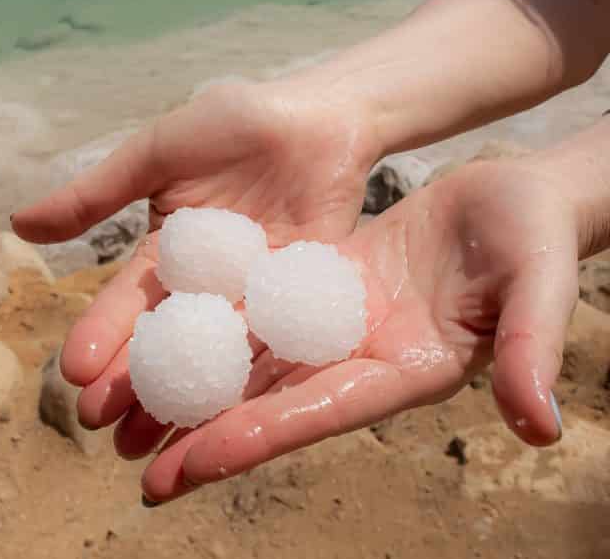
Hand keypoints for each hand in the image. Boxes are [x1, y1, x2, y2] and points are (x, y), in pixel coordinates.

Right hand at [12, 78, 380, 454]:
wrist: (318, 113)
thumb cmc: (232, 121)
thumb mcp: (154, 154)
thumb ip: (94, 193)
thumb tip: (17, 224)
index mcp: (165, 251)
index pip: (126, 302)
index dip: (100, 336)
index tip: (74, 374)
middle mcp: (203, 283)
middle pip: (163, 340)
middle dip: (130, 383)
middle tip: (100, 425)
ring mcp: (251, 295)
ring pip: (211, 354)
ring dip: (181, 396)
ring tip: (150, 439)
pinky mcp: (300, 299)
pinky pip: (271, 341)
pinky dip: (247, 377)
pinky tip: (225, 415)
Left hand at [143, 158, 577, 502]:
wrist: (515, 198)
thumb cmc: (535, 236)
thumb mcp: (539, 287)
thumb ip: (529, 350)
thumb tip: (542, 428)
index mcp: (406, 371)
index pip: (320, 412)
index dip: (258, 437)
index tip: (194, 464)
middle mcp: (359, 359)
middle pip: (271, 404)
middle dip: (207, 439)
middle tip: (139, 475)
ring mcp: (336, 326)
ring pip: (253, 363)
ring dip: (195, 390)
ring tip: (130, 419)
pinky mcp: (321, 287)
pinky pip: (258, 309)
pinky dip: (212, 327)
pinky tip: (162, 339)